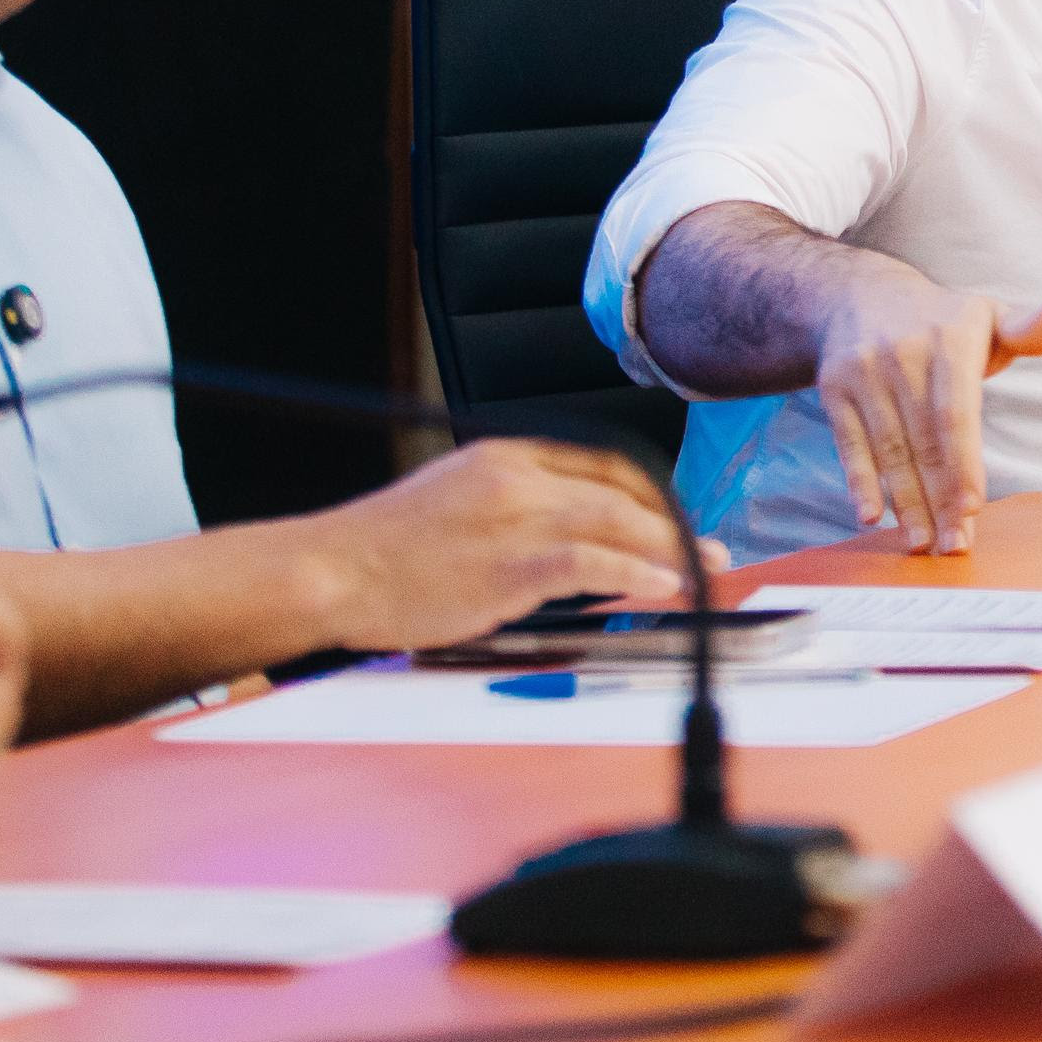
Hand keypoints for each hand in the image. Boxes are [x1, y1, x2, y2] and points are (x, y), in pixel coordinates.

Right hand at [312, 440, 708, 647]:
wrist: (330, 570)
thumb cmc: (383, 552)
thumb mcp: (453, 501)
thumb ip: (510, 508)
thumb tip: (566, 541)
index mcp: (505, 456)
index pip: (602, 462)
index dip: (650, 491)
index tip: (676, 516)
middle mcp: (517, 476)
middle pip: (621, 492)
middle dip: (674, 523)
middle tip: (711, 550)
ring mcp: (515, 519)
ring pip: (617, 522)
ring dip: (671, 550)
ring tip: (704, 573)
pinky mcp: (509, 565)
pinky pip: (593, 563)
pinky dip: (637, 574)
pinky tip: (664, 586)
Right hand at [816, 274, 1041, 554]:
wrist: (860, 294)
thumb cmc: (942, 320)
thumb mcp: (989, 315)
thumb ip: (1033, 327)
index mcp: (949, 341)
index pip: (955, 415)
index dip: (962, 464)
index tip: (971, 508)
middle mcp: (903, 355)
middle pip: (923, 442)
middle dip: (938, 499)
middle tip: (954, 545)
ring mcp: (864, 372)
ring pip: (889, 449)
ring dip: (905, 502)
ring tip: (922, 544)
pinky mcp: (835, 389)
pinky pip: (850, 443)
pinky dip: (860, 482)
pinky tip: (872, 516)